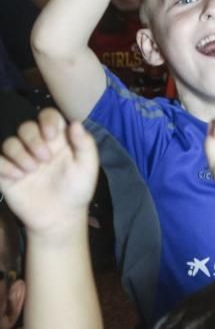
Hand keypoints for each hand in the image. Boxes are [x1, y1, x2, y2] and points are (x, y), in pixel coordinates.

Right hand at [0, 109, 97, 236]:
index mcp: (58, 140)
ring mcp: (21, 160)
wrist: (60, 216)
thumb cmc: (77, 189)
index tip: (51, 135)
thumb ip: (85, 144)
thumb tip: (75, 123)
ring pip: (10, 142)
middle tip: (45, 159)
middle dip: (33, 140)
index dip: (47, 120)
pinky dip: (4, 166)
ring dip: (19, 154)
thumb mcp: (87, 167)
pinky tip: (18, 177)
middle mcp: (38, 146)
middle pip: (26, 127)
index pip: (48, 116)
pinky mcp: (7, 174)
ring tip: (32, 171)